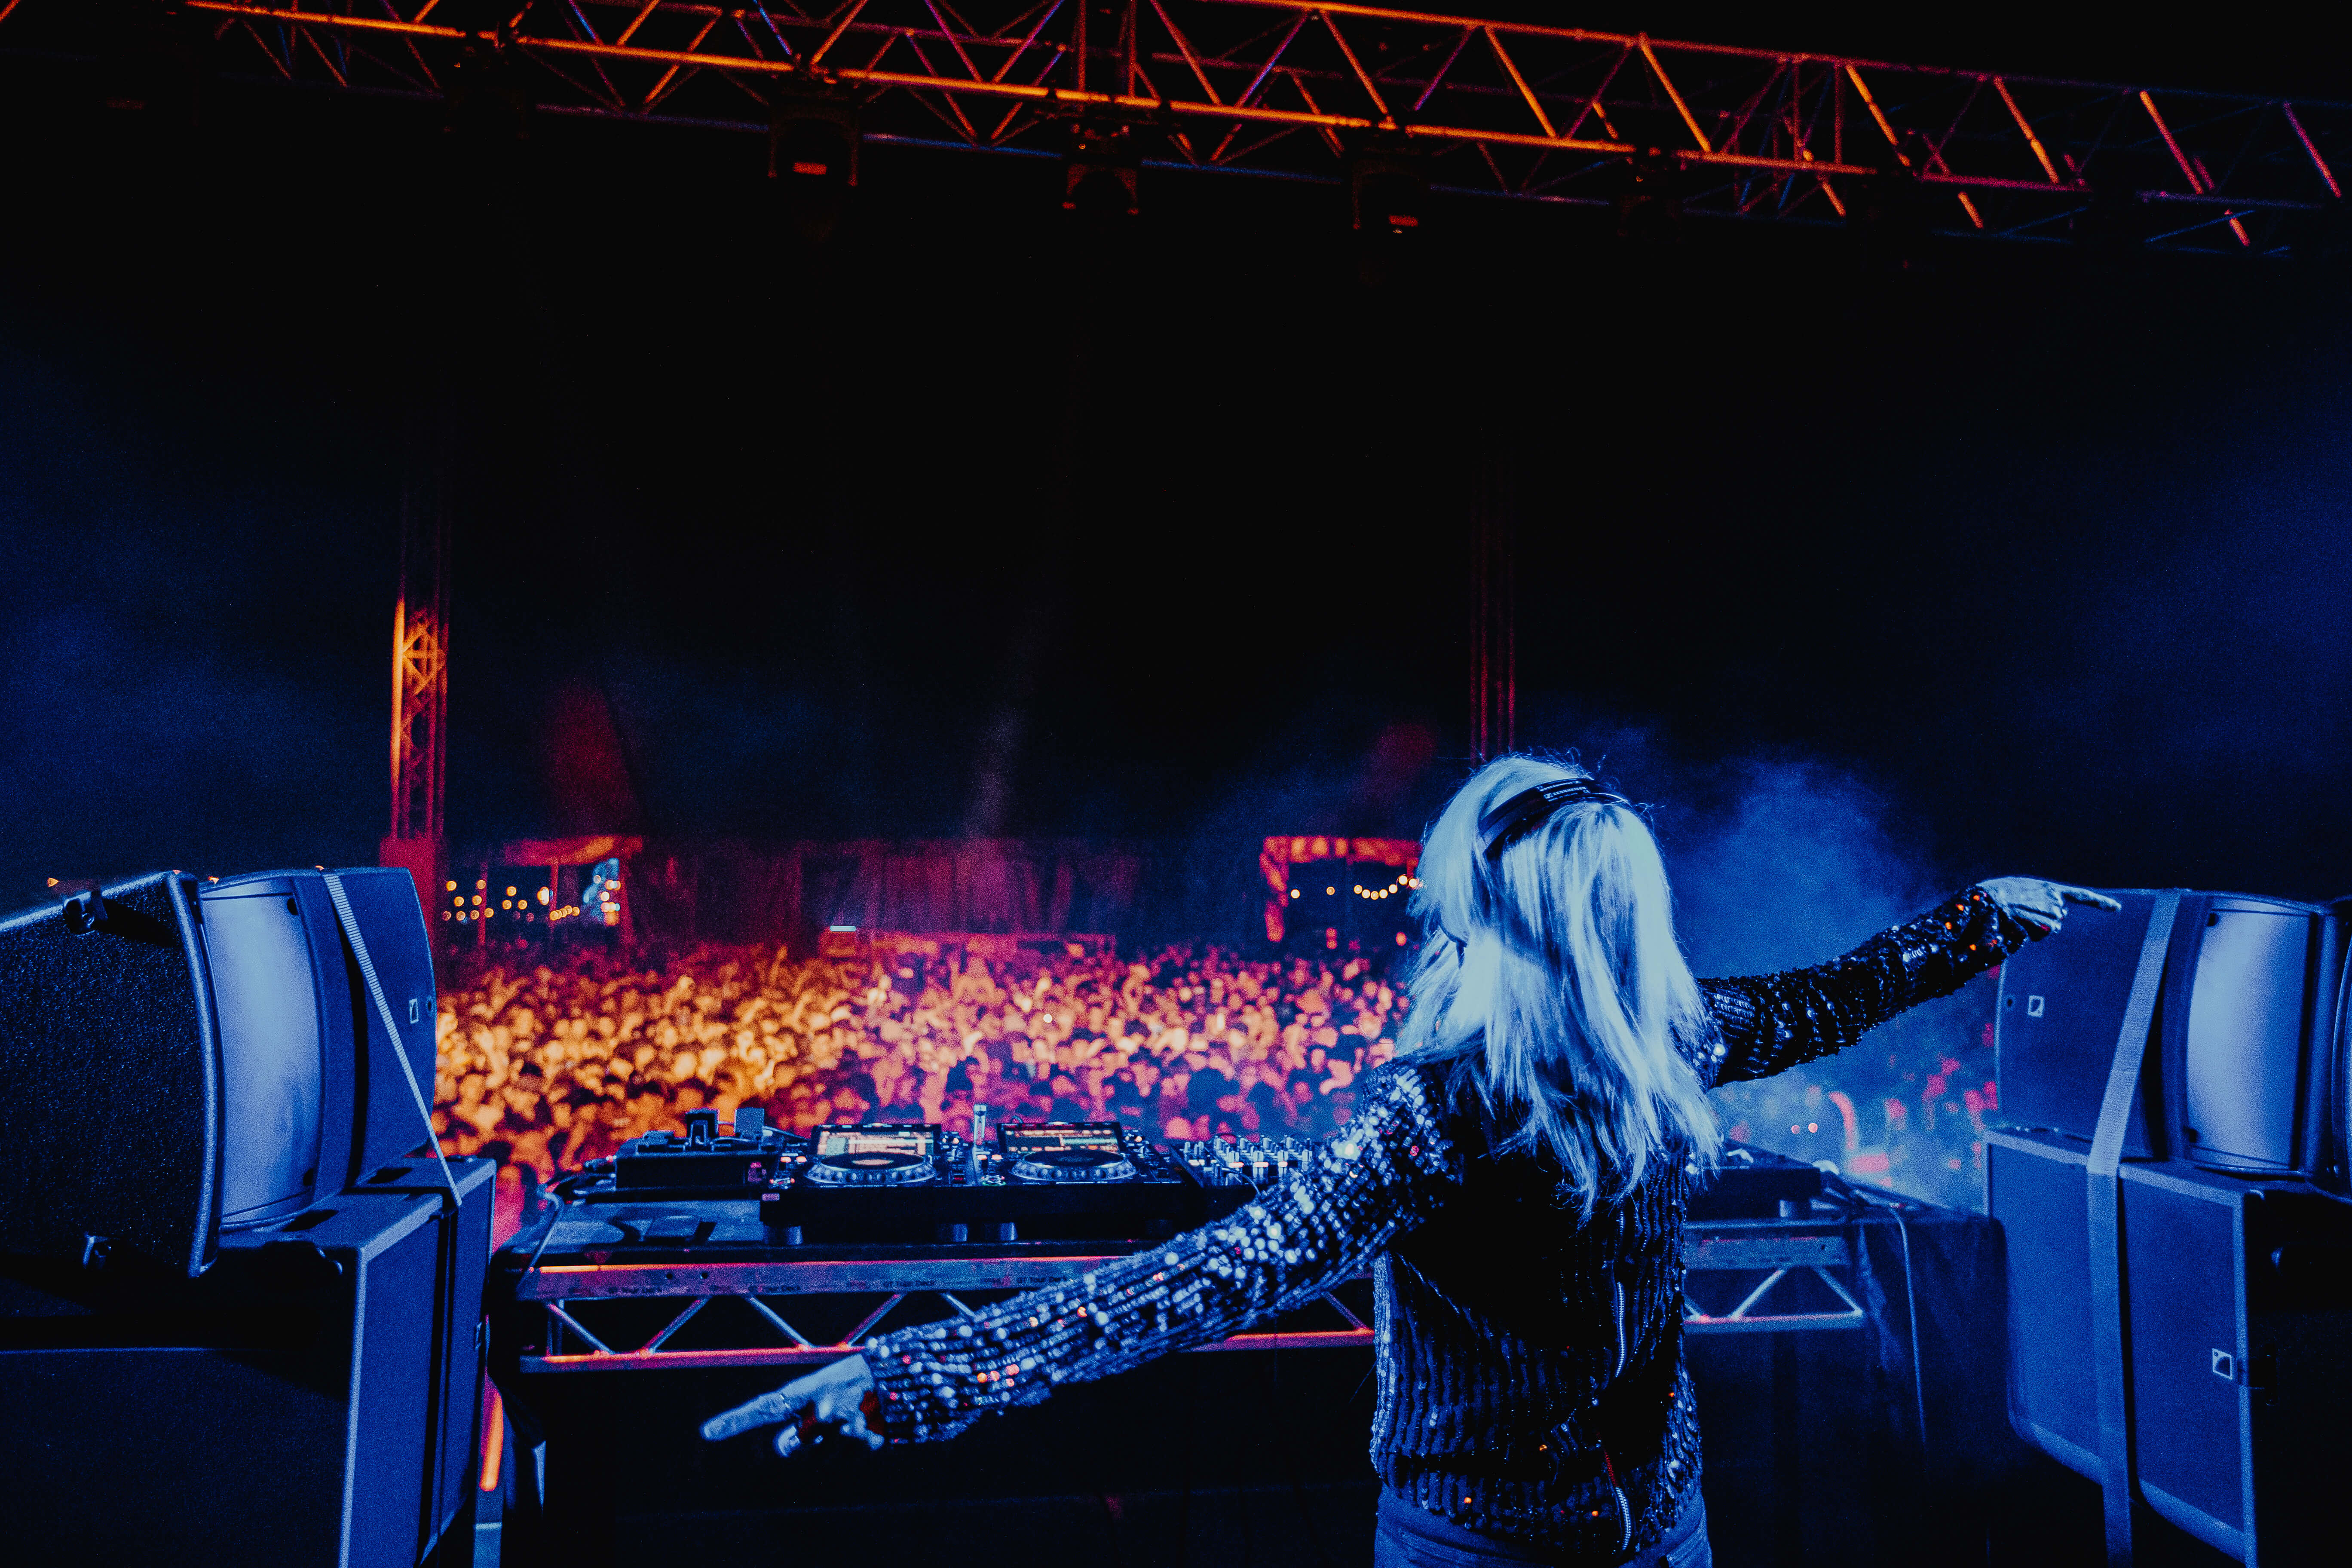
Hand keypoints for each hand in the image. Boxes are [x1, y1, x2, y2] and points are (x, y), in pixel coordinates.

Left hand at [700, 1353, 882, 1455]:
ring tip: (847, 1419)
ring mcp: (842, 1431)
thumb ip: (797, 1414)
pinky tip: (861, 1427)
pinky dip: (849, 1449)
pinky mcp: (864, 1447)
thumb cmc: (852, 1380)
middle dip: (794, 1442)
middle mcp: (820, 1411)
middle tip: (814, 1424)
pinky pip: (841, 1461)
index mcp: (808, 1390)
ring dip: (826, 1445)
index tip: (708, 1432)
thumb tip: (781, 1446)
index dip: (735, 1420)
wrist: (901, 1377)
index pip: (764, 1407)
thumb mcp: (821, 1387)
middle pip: (786, 1447)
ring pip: (815, 1457)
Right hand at [1975, 878, 2122, 937]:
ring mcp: (2051, 910)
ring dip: (2040, 927)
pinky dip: (2035, 932)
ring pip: (2054, 927)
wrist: (1989, 898)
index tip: (2117, 909)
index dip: (2100, 902)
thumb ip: (2040, 901)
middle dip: (2046, 919)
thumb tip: (2054, 923)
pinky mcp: (2045, 921)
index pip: (2080, 895)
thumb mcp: (2022, 890)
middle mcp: (2055, 899)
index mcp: (2049, 888)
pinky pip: (2046, 932)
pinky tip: (2021, 923)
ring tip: (2020, 918)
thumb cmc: (2000, 895)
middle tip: (2024, 914)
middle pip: (2060, 917)